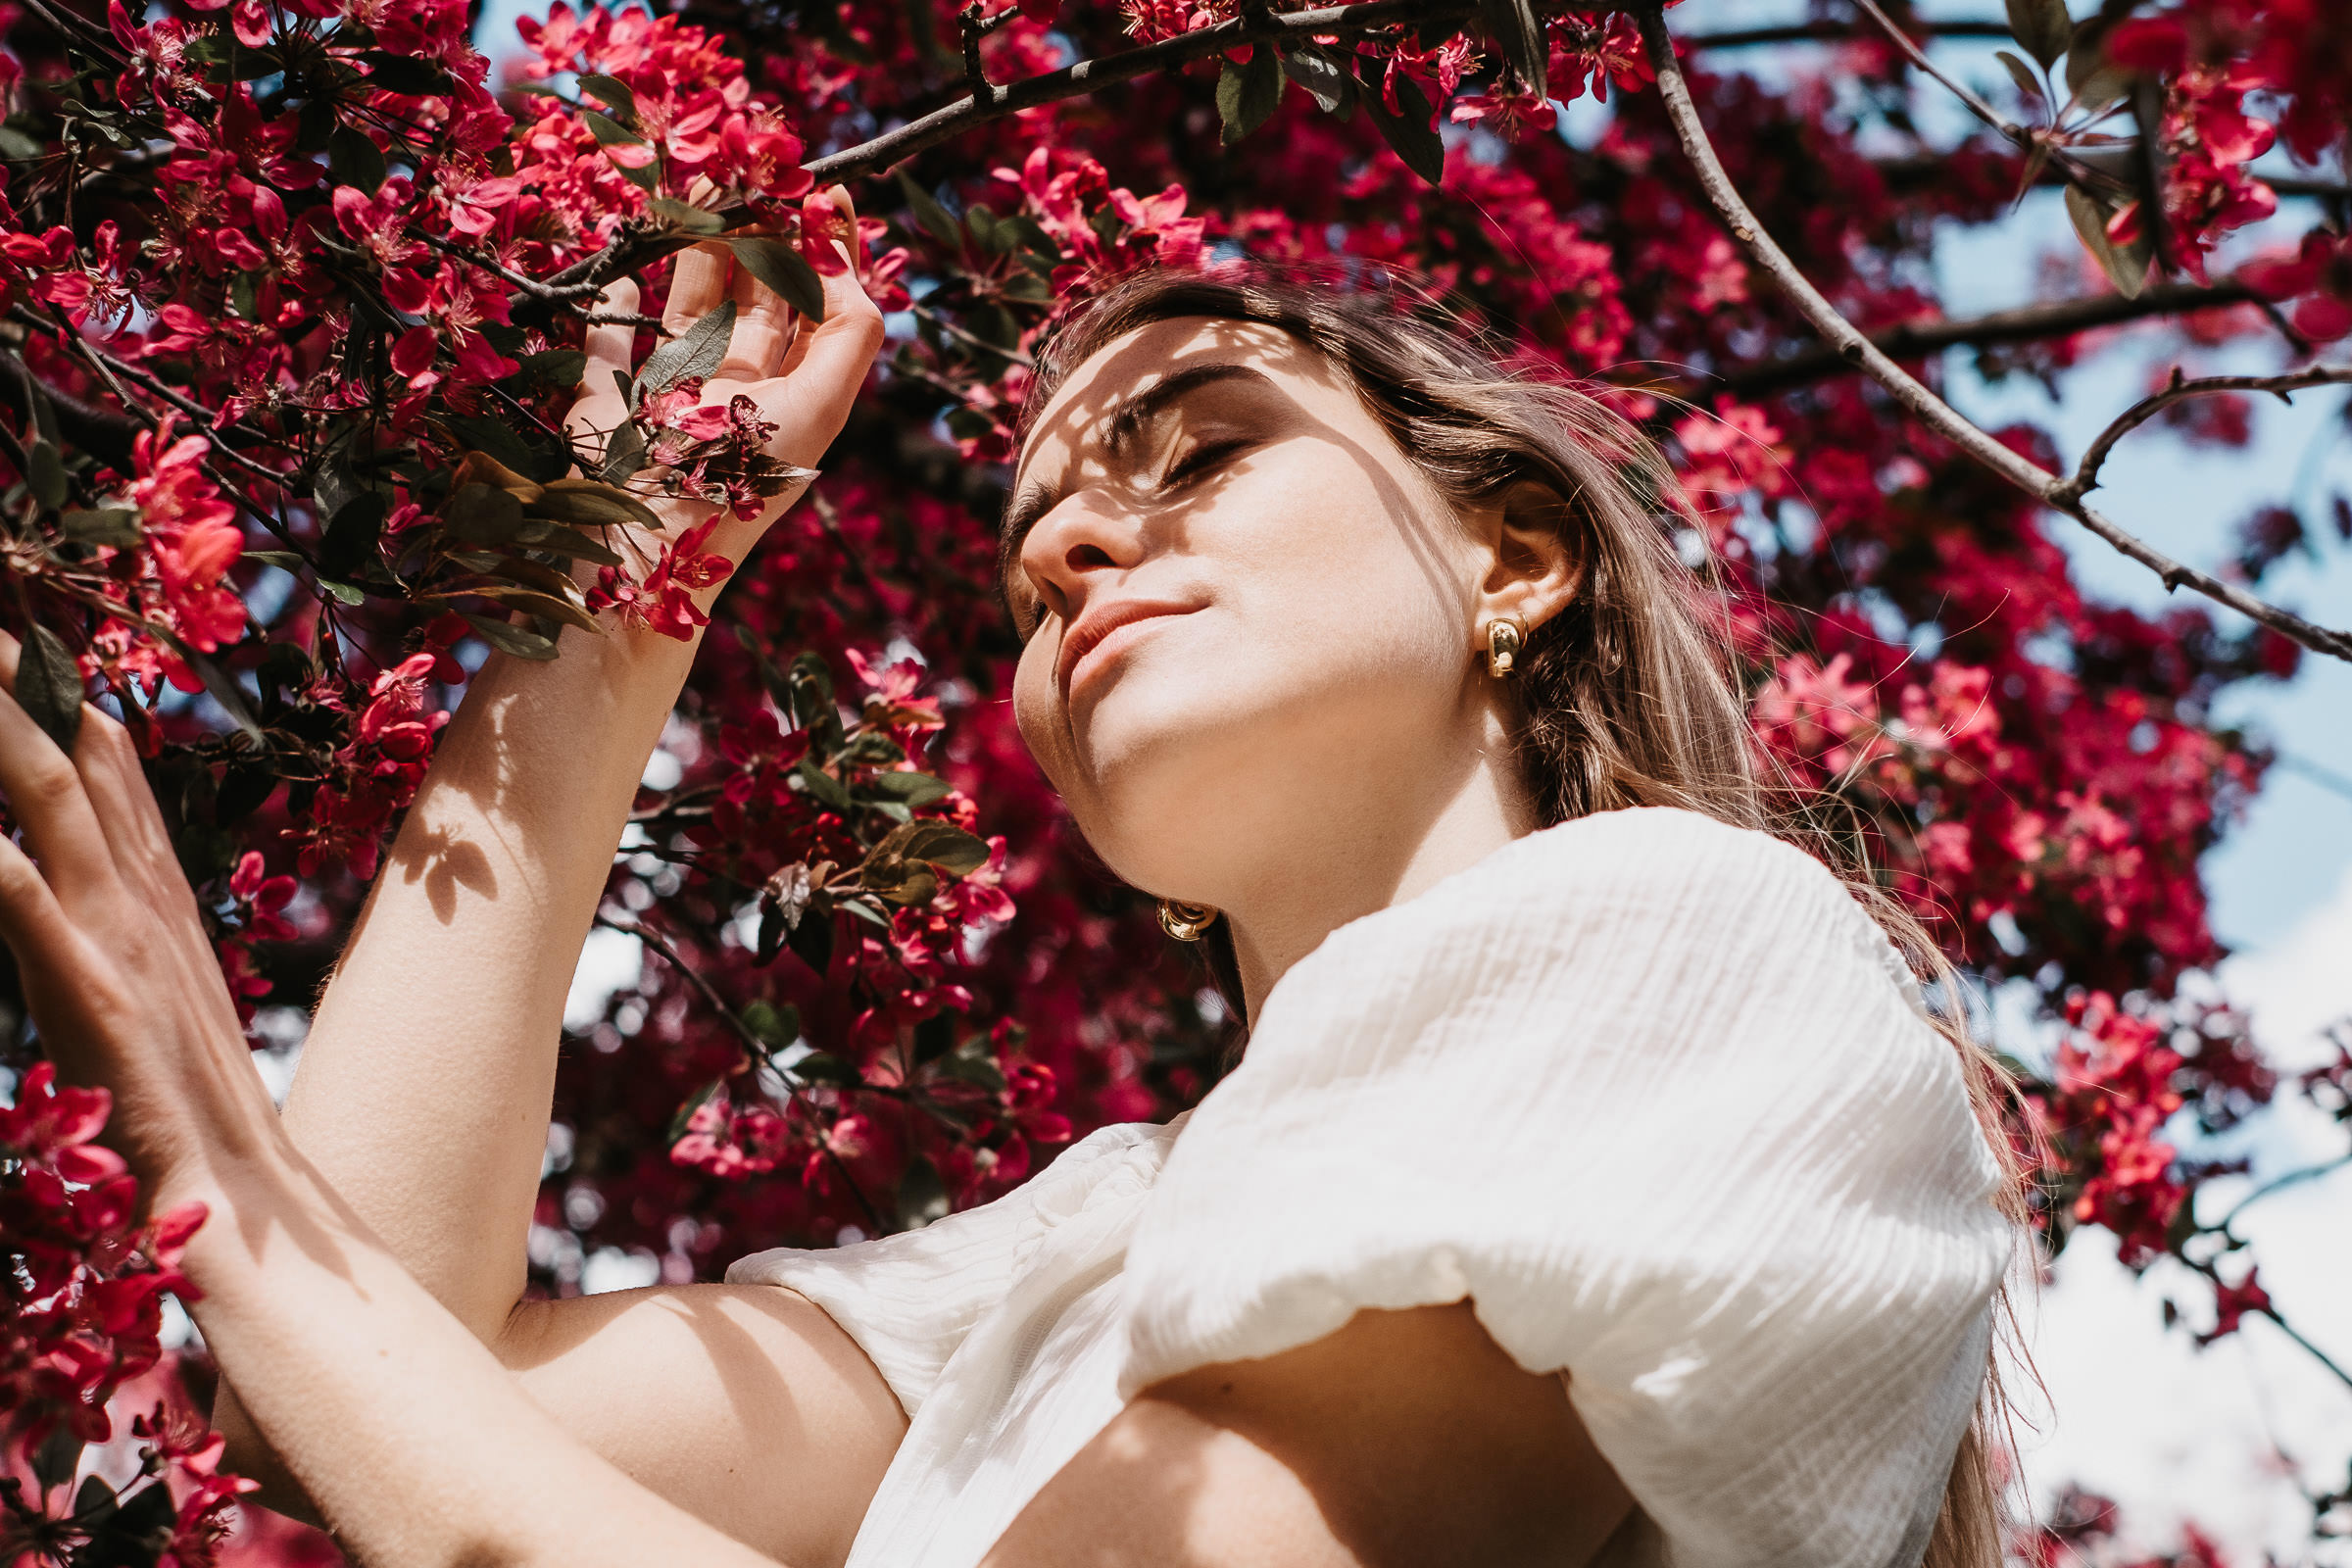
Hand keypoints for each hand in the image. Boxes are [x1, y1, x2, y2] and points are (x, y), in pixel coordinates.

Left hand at [0, 630, 272, 1201]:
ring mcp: (128, 955)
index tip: (25, 620)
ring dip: (10, 745)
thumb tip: (60, 876)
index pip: (106, 770)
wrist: (258, 1213)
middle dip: (30, 684)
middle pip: (79, 769)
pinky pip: (46, 933)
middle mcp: (146, 908)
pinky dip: (12, 883)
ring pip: (58, 823)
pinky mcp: (103, 1013)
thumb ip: (117, 935)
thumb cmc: (199, 1120)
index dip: (62, 690)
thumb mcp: (157, 1001)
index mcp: (157, 902)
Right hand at [564, 183, 886, 564]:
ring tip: (704, 188)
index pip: (822, 307)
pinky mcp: (612, 395)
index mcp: (794, 395)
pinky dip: (616, 297)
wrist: (648, 546)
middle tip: (754, 175)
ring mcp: (674, 390)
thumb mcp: (821, 404)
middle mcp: (740, 390)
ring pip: (693, 298)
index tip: (822, 192)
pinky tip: (622, 258)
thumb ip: (848, 331)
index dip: (828, 251)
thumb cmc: (743, 479)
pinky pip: (613, 335)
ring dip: (699, 243)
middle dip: (760, 232)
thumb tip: (839, 263)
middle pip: (759, 293)